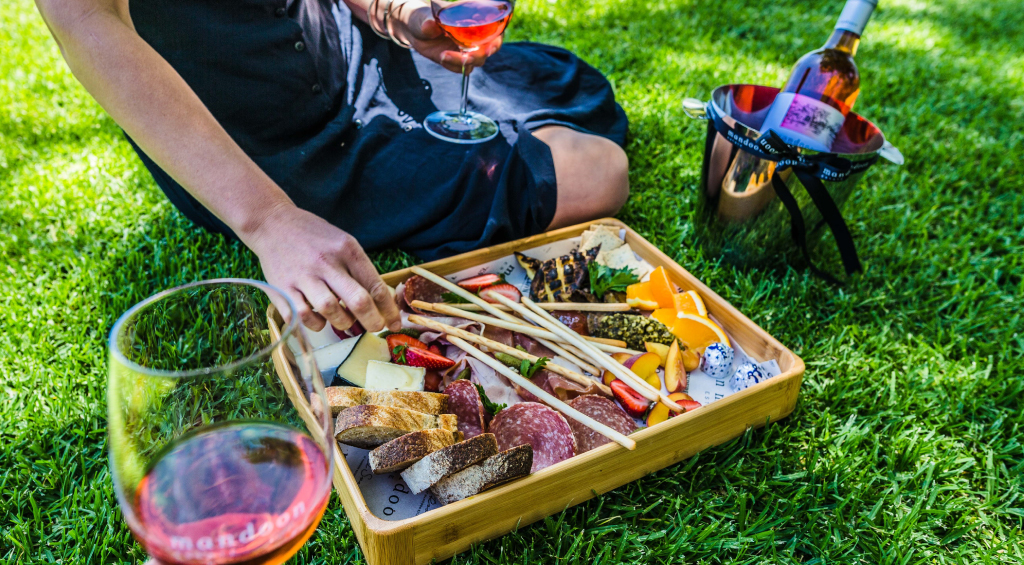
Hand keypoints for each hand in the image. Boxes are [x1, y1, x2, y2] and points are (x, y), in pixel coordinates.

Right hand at [243, 204, 401, 333]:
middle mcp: (326, 263)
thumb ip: (359, 270)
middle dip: (372, 321)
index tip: (395, 323)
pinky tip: (320, 319)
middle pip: (358, 301)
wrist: (272, 223)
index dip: (389, 310)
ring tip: (345, 321)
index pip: (375, 285)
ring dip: (343, 322)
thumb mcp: (343, 243)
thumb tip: (379, 303)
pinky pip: (303, 316)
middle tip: (375, 328)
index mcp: (346, 249)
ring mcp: (302, 276)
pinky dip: (315, 324)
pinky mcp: (281, 288)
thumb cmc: (314, 236)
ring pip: (331, 310)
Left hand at [391, 1, 502, 72]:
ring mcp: (465, 50)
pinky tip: (441, 57)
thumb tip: (430, 25)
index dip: (497, 40)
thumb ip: (428, 22)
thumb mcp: (423, 17)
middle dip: (478, 55)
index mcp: (474, 21)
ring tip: (444, 55)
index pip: (495, 31)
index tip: (490, 47)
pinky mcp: (456, 61)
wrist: (413, 30)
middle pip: (488, 50)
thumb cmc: (422, 17)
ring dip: (462, 62)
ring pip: (474, 62)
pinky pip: (461, 69)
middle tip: (465, 57)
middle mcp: (474, 37)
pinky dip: (453, 66)